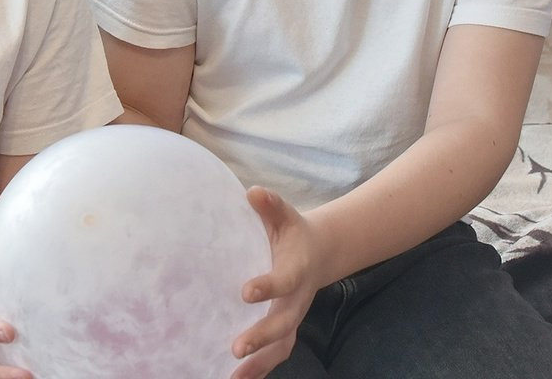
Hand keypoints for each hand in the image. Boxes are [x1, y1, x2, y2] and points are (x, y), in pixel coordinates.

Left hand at [229, 189, 322, 378]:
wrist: (319, 252)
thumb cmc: (292, 231)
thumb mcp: (285, 214)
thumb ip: (270, 204)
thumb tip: (253, 192)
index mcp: (296, 269)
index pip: (283, 281)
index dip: (267, 287)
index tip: (245, 292)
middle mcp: (297, 299)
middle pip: (283, 324)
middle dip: (261, 336)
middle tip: (236, 347)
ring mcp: (293, 317)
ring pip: (281, 347)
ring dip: (259, 363)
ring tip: (233, 376)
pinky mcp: (286, 329)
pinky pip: (276, 354)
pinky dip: (259, 369)